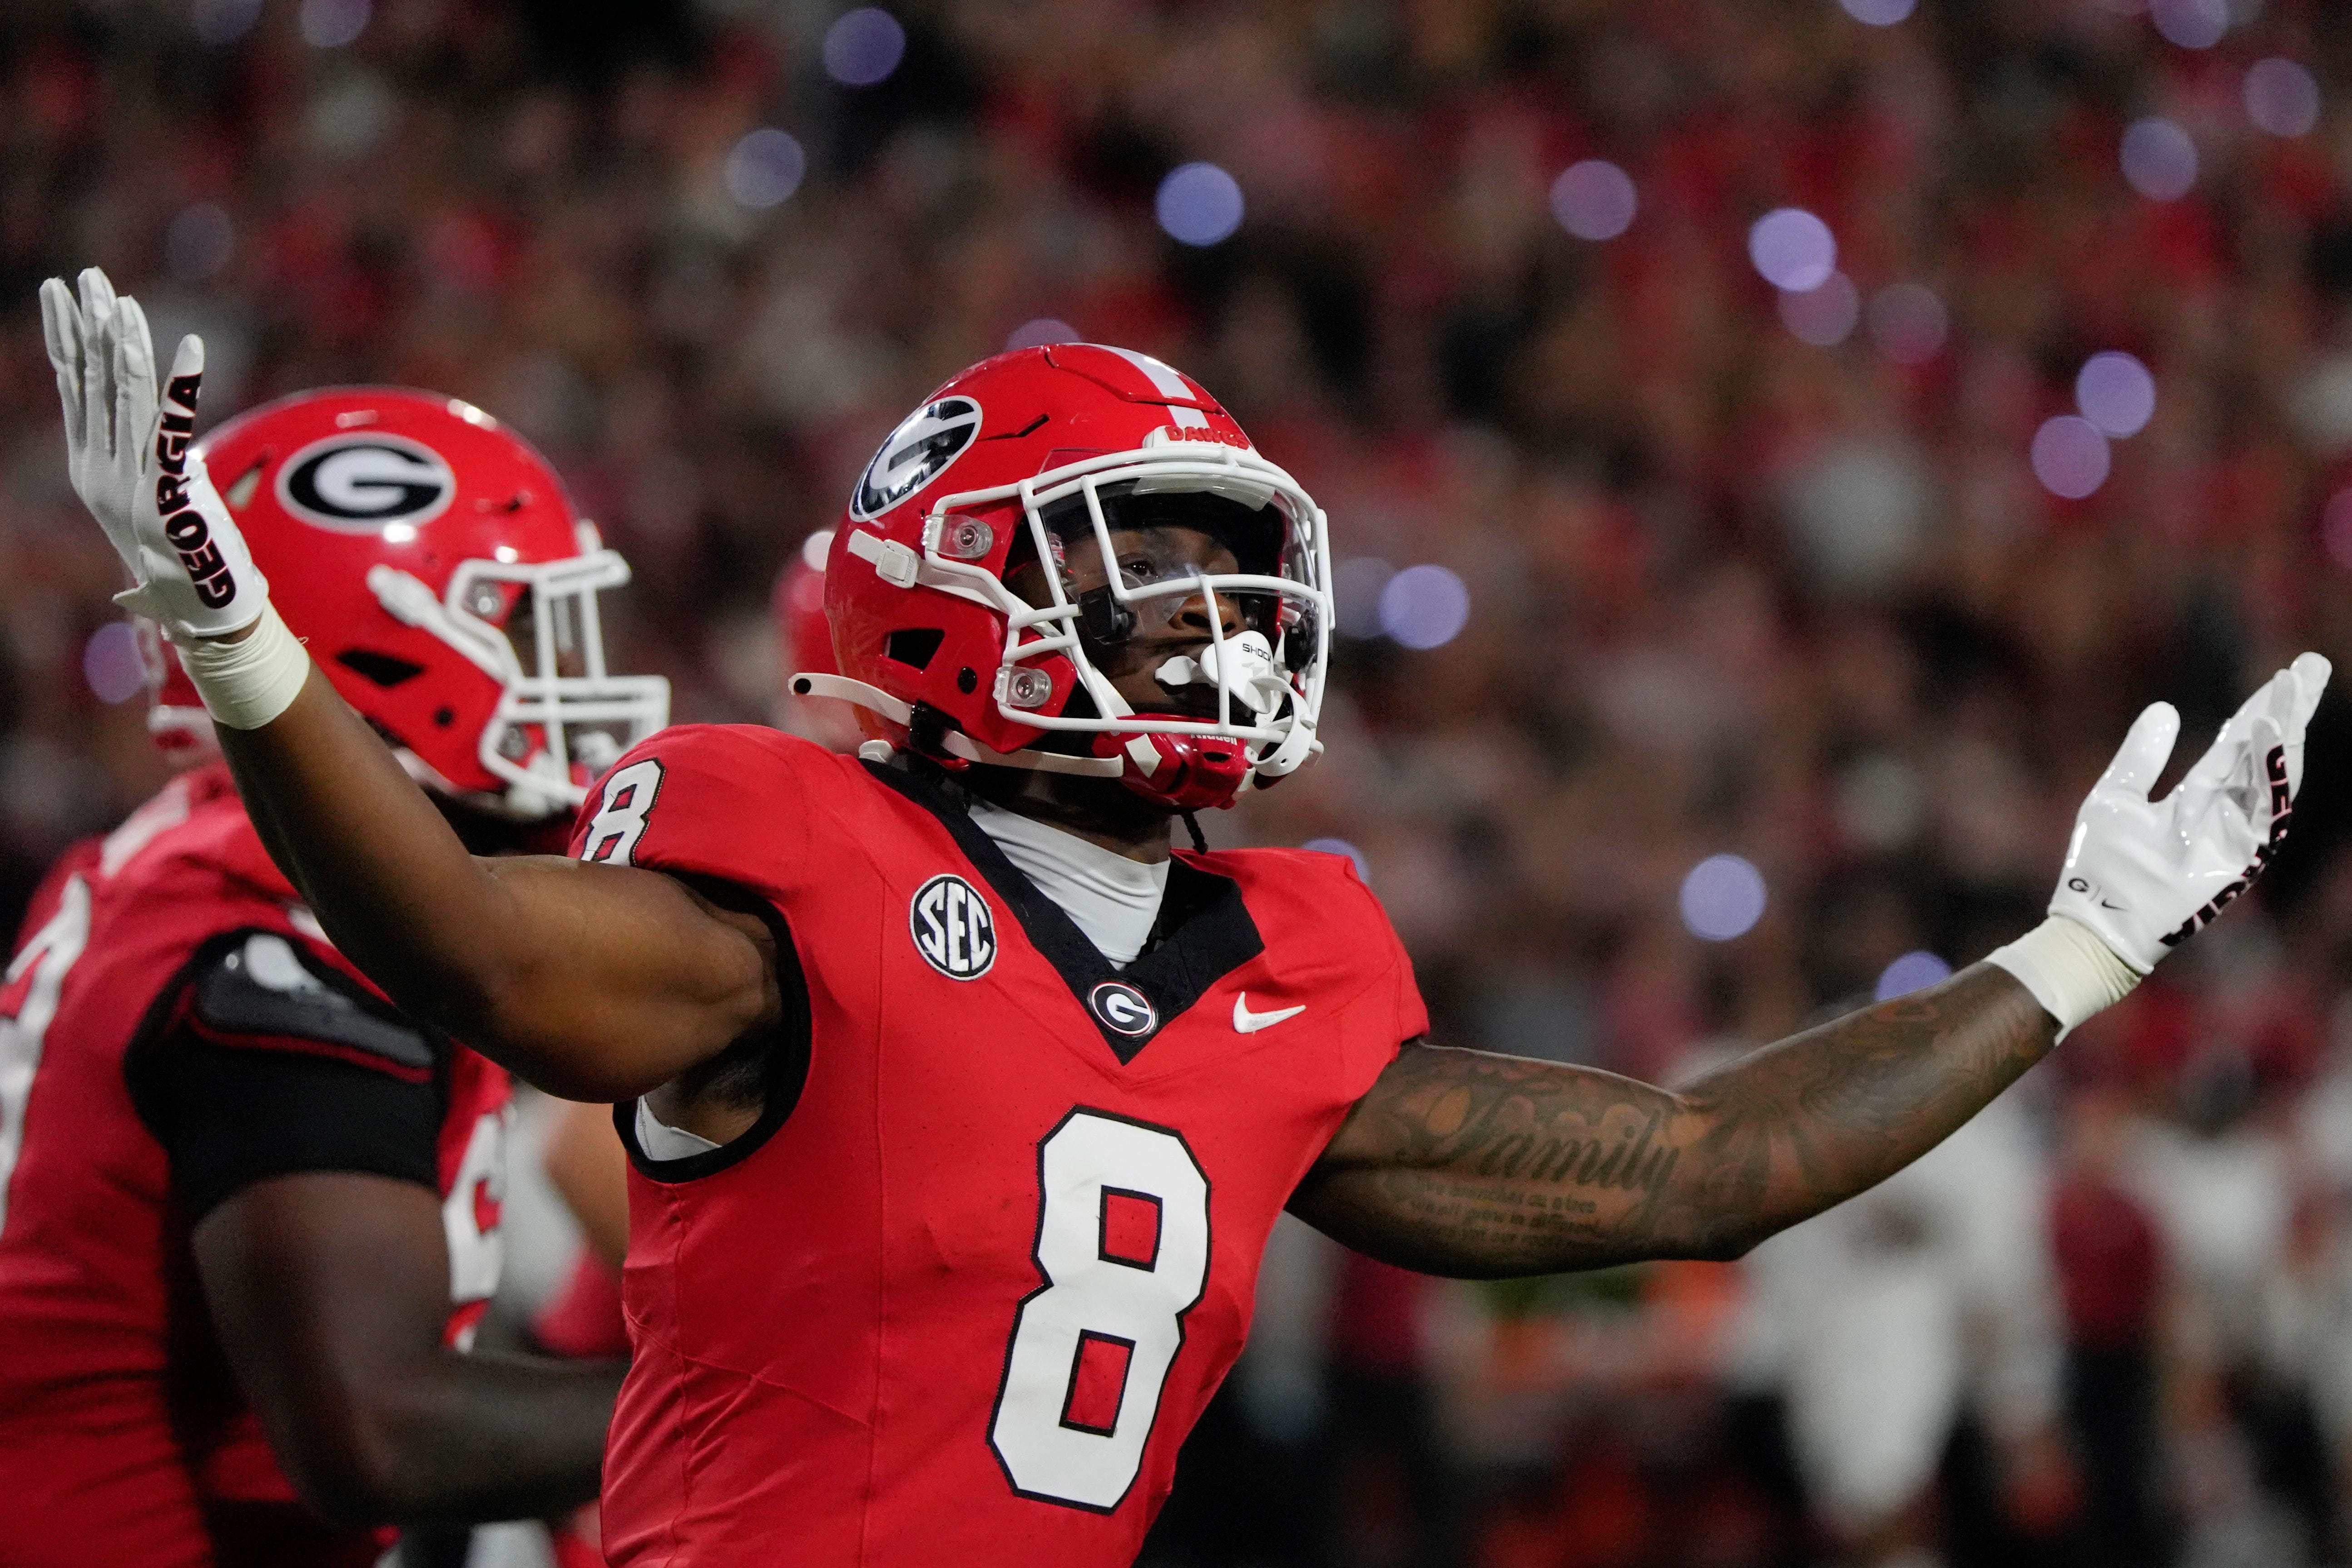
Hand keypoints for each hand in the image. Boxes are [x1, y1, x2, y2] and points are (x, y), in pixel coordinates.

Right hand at [39, 266, 266, 639]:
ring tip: (120, 301)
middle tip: (86, 277)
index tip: (62, 294)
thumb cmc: (182, 552)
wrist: (200, 608)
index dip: (67, 337)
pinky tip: (190, 347)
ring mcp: (132, 483)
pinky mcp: (170, 494)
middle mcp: (101, 470)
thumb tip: (165, 426)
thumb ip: (151, 459)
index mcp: (90, 466)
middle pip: (92, 383)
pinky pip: (176, 430)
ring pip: (126, 399)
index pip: (72, 387)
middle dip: (89, 326)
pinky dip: (183, 387)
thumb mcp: (155, 498)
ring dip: (125, 346)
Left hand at [2054, 653, 2329, 971]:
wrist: (2095, 919)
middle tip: (2312, 665)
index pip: (2239, 744)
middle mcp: (2225, 813)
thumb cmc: (2101, 867)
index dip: (2262, 709)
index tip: (2286, 673)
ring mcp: (2235, 836)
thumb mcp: (2116, 795)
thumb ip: (2142, 756)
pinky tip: (2270, 734)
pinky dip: (2272, 773)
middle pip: (2266, 753)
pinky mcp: (2240, 859)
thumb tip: (2165, 709)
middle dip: (2289, 710)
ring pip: (2274, 776)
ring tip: (2292, 688)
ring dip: (2285, 732)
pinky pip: (2266, 811)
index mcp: (2198, 797)